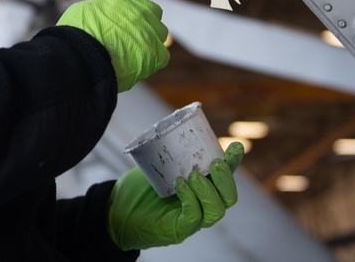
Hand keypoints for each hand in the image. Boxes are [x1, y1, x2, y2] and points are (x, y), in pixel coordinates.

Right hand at [58, 0, 169, 91]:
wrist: (82, 53)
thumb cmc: (79, 31)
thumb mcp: (87, 8)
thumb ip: (103, 9)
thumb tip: (104, 16)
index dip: (133, 7)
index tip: (127, 15)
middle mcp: (142, 11)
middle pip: (153, 13)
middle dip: (145, 22)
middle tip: (131, 34)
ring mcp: (150, 32)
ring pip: (160, 33)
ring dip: (150, 40)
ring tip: (134, 51)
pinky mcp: (155, 54)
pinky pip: (161, 56)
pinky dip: (152, 60)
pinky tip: (139, 64)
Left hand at [107, 141, 243, 250]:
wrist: (119, 210)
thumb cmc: (141, 187)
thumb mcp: (158, 164)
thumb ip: (170, 150)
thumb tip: (175, 125)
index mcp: (203, 188)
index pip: (225, 177)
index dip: (234, 163)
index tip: (235, 147)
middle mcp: (203, 205)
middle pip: (229, 197)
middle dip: (226, 179)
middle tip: (215, 163)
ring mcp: (193, 220)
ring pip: (217, 210)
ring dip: (208, 190)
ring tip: (193, 175)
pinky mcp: (179, 229)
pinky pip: (194, 217)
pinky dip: (190, 199)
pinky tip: (180, 185)